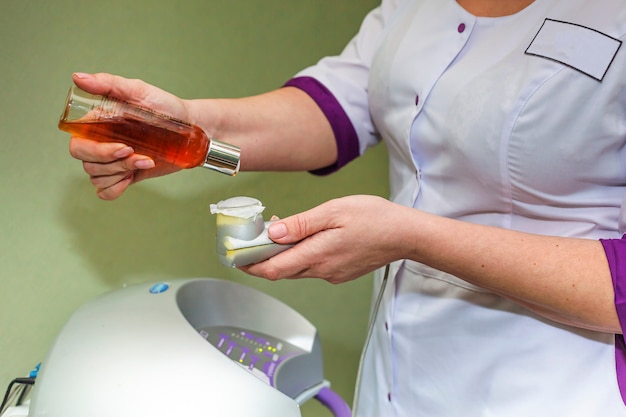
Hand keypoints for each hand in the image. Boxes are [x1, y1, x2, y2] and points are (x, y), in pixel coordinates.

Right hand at [66, 72, 190, 199]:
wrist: (191, 129)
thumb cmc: (167, 108)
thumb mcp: (139, 91)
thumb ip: (109, 84)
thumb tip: (78, 78)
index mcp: (98, 124)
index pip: (78, 143)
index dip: (95, 150)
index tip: (123, 147)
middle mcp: (101, 142)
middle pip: (86, 162)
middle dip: (111, 163)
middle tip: (136, 153)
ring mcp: (112, 161)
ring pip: (97, 177)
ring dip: (121, 173)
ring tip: (146, 159)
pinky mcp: (125, 174)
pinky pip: (105, 191)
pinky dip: (116, 188)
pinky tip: (132, 176)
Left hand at [240, 195, 403, 283]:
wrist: (405, 234)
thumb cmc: (373, 218)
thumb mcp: (333, 212)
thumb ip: (300, 225)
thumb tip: (272, 234)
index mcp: (317, 255)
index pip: (273, 269)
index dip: (250, 264)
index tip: (235, 256)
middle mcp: (322, 270)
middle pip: (282, 271)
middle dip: (263, 259)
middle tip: (251, 241)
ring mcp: (332, 274)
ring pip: (297, 270)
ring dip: (282, 256)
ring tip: (277, 234)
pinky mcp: (341, 273)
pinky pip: (312, 268)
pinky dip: (300, 256)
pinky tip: (304, 239)